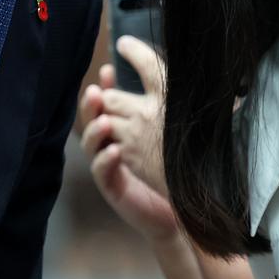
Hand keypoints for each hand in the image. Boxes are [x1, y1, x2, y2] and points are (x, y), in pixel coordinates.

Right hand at [80, 39, 172, 241]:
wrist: (181, 209)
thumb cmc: (178, 169)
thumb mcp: (174, 133)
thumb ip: (171, 109)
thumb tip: (186, 77)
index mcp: (129, 125)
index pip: (112, 100)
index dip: (108, 84)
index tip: (109, 69)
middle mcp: (116, 141)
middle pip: (95, 116)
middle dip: (93, 102)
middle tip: (95, 90)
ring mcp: (111, 164)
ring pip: (92, 142)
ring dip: (94, 130)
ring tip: (103, 121)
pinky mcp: (114, 187)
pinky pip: (102, 172)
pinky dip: (104, 161)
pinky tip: (113, 151)